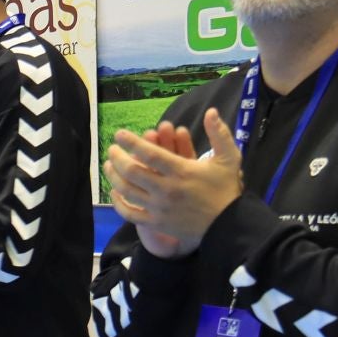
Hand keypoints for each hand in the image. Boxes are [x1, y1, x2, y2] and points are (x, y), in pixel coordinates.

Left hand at [105, 110, 243, 256]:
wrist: (227, 225)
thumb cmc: (226, 189)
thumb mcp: (229, 158)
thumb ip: (219, 134)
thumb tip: (211, 111)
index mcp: (181, 171)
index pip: (149, 153)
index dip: (131, 142)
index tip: (120, 134)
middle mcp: (166, 189)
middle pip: (132, 171)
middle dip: (117, 157)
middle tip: (112, 149)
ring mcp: (159, 208)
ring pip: (127, 191)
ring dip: (113, 176)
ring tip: (108, 165)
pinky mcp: (156, 223)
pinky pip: (130, 213)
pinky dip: (118, 202)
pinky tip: (114, 192)